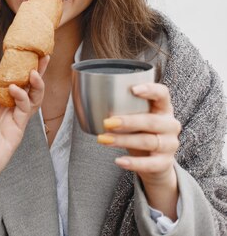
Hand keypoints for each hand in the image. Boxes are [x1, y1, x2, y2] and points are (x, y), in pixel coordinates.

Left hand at [0, 69, 45, 223]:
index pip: (7, 78)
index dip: (15, 66)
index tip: (22, 52)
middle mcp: (3, 107)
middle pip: (25, 86)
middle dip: (35, 71)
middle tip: (43, 57)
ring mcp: (12, 119)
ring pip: (31, 97)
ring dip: (35, 83)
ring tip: (35, 71)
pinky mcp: (17, 130)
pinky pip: (25, 110)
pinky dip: (23, 97)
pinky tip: (17, 89)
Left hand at [98, 82, 180, 217]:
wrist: (153, 161)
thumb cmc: (138, 131)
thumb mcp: (134, 116)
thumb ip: (120, 106)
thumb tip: (84, 93)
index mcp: (163, 108)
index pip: (163, 94)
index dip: (150, 90)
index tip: (133, 89)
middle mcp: (170, 124)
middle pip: (152, 121)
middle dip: (128, 121)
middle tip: (106, 122)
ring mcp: (170, 144)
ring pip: (149, 141)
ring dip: (124, 140)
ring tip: (103, 140)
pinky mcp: (165, 163)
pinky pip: (150, 164)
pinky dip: (134, 163)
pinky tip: (119, 161)